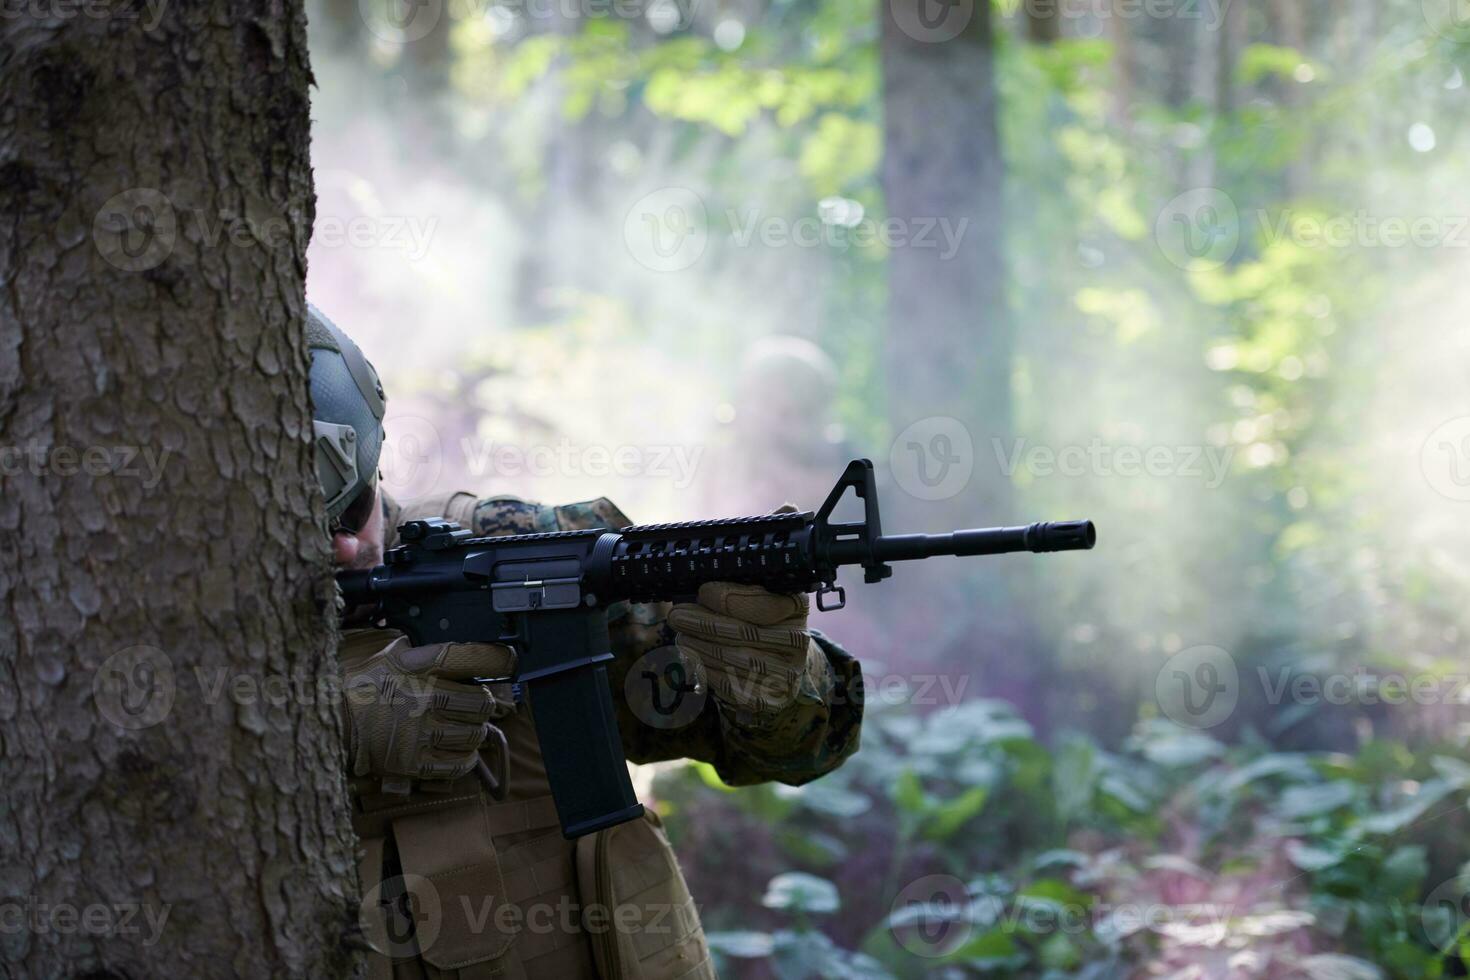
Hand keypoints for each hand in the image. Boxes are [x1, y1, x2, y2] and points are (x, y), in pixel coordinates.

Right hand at [339, 630, 513, 783]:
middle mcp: (423, 698)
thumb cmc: (362, 684)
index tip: (508, 662)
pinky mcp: (411, 762)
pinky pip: (458, 764)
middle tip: (476, 704)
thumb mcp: (391, 654)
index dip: (499, 660)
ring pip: (474, 734)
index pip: (473, 658)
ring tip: (464, 727)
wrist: (328, 720)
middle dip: (484, 704)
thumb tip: (464, 651)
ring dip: (475, 731)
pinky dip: (466, 758)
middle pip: (481, 703)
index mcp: (418, 666)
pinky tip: (460, 750)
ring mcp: (418, 732)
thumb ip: (426, 651)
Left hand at [666, 582, 820, 728]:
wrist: (785, 662)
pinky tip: (693, 658)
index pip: (763, 605)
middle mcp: (797, 644)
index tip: (702, 592)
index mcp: (796, 608)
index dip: (728, 598)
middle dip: (703, 623)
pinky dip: (707, 669)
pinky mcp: (767, 699)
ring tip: (681, 637)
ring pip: (732, 660)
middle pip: (743, 633)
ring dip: (699, 647)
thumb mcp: (762, 596)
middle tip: (676, 616)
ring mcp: (784, 675)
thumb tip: (704, 593)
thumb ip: (741, 591)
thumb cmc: (767, 621)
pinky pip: (729, 685)